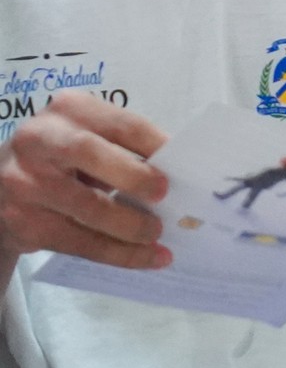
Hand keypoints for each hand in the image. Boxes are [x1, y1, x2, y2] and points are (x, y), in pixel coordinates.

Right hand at [0, 91, 169, 268]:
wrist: (0, 186)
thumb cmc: (62, 157)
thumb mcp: (87, 135)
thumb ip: (123, 147)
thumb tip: (180, 174)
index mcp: (69, 110)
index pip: (120, 123)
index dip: (155, 144)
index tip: (185, 164)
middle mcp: (39, 140)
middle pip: (87, 154)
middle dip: (132, 176)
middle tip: (163, 195)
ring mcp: (26, 182)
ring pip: (85, 208)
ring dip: (130, 226)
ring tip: (158, 234)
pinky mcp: (25, 222)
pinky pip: (79, 242)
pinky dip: (119, 253)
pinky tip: (148, 258)